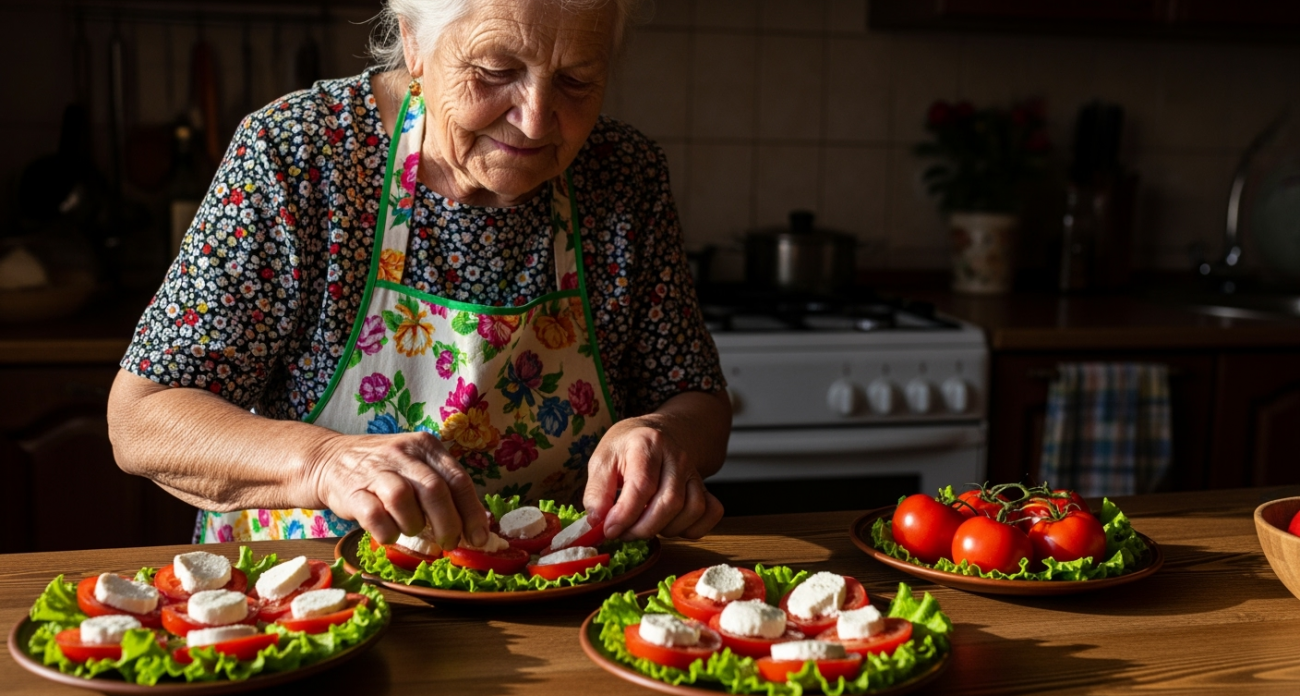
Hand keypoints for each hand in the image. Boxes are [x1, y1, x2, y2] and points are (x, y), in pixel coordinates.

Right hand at [306, 431, 487, 549]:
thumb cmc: (384, 470)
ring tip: (412, 531)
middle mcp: (403, 454)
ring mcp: (375, 470)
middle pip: (434, 490)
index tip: (478, 539)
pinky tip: (389, 535)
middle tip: (449, 543)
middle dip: (448, 523)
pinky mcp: (351, 490)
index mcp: (426, 447)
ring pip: (403, 499)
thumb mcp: (416, 468)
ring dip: (413, 524)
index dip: (472, 512)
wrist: (329, 459)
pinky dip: (386, 532)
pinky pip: (373, 515)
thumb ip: (442, 490)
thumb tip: (472, 528)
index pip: (458, 479)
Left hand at [583, 417, 724, 539]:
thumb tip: (596, 521)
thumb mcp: (602, 461)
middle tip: (623, 534)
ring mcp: (694, 471)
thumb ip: (596, 491)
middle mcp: (677, 456)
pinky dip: (692, 528)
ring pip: (692, 510)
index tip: (609, 530)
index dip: (625, 515)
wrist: (656, 435)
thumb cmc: (626, 450)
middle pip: (670, 502)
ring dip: (666, 529)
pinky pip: (710, 513)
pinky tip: (669, 525)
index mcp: (648, 444)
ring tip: (643, 526)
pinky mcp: (704, 486)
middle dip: (643, 528)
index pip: (642, 485)